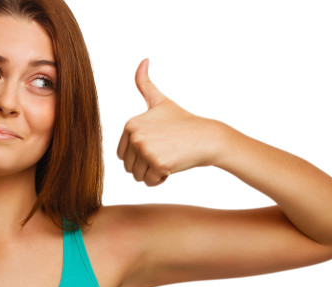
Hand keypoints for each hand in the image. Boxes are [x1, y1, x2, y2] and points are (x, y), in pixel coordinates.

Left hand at [116, 59, 224, 185]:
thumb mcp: (160, 101)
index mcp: (130, 124)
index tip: (158, 143)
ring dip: (153, 173)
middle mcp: (134, 135)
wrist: (208, 137)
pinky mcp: (156, 163)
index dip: (141, 154)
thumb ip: (145, 84)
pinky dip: (161, 179)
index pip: (123, 154)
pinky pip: (149, 182)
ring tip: (169, 158)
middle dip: (146, 165)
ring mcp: (145, 149)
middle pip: (129, 167)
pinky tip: (173, 166)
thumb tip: (143, 60)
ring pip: (137, 176)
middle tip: (165, 152)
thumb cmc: (183, 122)